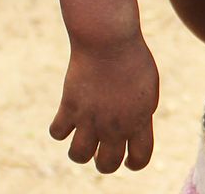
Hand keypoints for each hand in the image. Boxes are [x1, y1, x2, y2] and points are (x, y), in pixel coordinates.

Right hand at [50, 36, 158, 172]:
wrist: (110, 39)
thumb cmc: (132, 58)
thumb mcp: (147, 86)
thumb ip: (140, 113)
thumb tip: (132, 132)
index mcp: (139, 119)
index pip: (140, 159)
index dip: (134, 162)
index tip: (128, 158)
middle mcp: (115, 126)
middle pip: (107, 165)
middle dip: (104, 161)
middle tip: (102, 148)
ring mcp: (90, 119)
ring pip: (78, 156)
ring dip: (81, 150)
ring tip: (84, 136)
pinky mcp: (69, 108)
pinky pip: (57, 133)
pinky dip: (59, 129)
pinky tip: (67, 116)